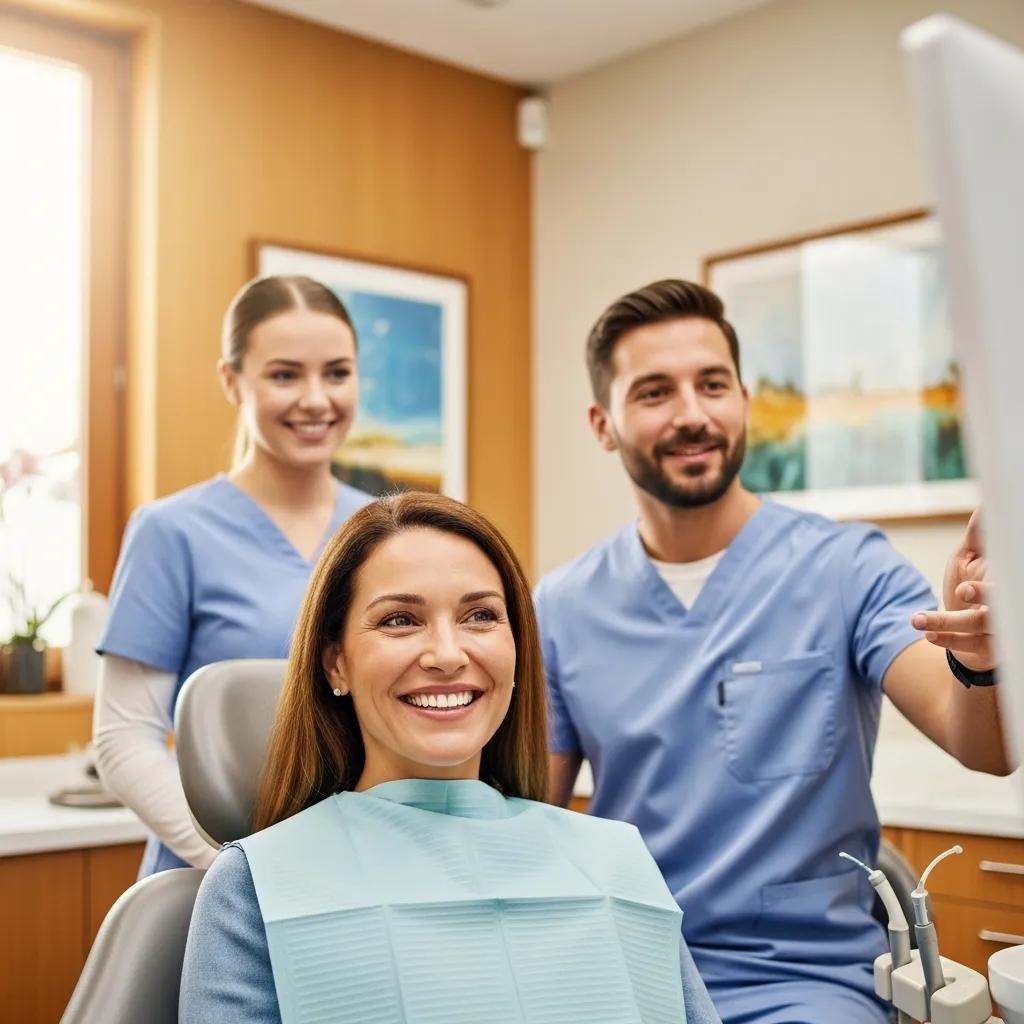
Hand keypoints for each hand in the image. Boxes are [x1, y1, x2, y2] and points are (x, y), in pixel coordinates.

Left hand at [911, 509, 994, 671]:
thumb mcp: (971, 558)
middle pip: (1002, 604)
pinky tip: (927, 633)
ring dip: (947, 621)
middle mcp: (1008, 607)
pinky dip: (946, 639)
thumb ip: (979, 534)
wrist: (967, 630)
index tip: (970, 579)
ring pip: (979, 627)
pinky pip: (967, 646)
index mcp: (1006, 582)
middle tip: (962, 590)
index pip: (1006, 579)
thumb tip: (986, 503)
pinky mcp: (985, 650)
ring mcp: (999, 631)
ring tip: (917, 619)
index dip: (991, 581)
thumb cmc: (972, 587)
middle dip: (985, 595)